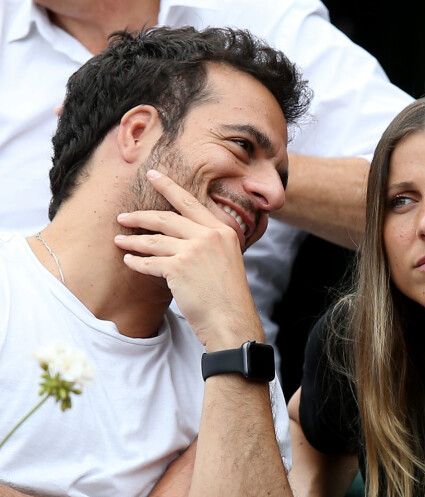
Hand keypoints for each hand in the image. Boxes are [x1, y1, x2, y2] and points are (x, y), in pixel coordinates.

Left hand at [114, 170, 262, 348]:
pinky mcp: (178, 268)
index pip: (191, 204)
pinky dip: (137, 262)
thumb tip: (184, 240)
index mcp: (223, 231)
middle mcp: (209, 236)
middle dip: (140, 215)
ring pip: (154, 240)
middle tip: (123, 216)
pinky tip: (129, 260)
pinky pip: (150, 262)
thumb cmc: (229, 296)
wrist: (231, 319)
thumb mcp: (227, 261)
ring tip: (120, 239)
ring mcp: (193, 250)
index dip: (169, 188)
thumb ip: (210, 245)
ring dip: (133, 240)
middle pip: (166, 219)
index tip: (153, 176)